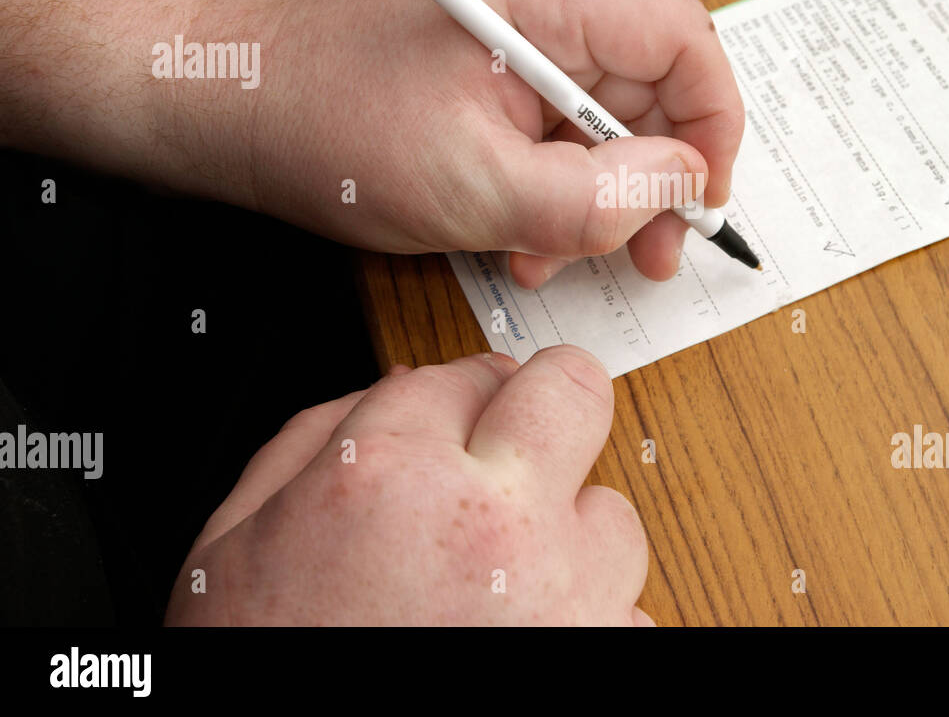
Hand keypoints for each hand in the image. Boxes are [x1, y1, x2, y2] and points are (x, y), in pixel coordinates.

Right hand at [165, 346, 651, 625]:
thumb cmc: (271, 667)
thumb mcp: (229, 549)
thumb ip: (310, 444)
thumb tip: (390, 394)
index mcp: (385, 478)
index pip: (461, 372)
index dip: (457, 395)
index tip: (460, 415)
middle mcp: (491, 523)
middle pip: (574, 389)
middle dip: (548, 402)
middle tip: (525, 434)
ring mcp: (564, 596)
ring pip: (614, 511)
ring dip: (569, 534)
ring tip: (505, 584)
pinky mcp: (605, 658)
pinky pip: (627, 610)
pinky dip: (587, 619)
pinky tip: (524, 639)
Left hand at [189, 0, 743, 286]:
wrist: (238, 107)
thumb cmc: (328, 127)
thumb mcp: (475, 188)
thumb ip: (594, 198)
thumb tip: (683, 188)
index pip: (684, 39)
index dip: (712, 126)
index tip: (704, 202)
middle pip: (652, 79)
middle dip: (655, 176)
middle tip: (652, 251)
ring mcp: (519, 15)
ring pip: (608, 109)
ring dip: (600, 191)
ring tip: (561, 254)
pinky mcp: (498, 51)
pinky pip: (560, 117)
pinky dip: (558, 179)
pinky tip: (525, 232)